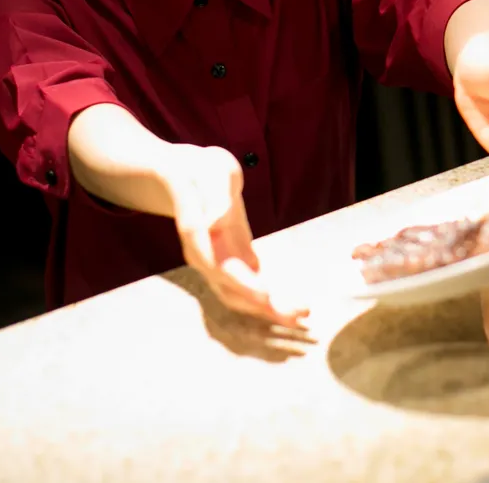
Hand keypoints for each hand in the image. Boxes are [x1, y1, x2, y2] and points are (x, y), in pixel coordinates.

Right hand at [163, 145, 307, 328]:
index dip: (242, 284)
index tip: (268, 296)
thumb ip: (215, 195)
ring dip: (268, 311)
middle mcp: (202, 256)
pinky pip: (244, 291)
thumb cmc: (202, 171)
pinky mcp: (226, 266)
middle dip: (263, 306)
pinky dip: (267, 303)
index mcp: (197, 232)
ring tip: (301, 318)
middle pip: (229, 290)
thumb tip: (216, 221)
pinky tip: (289, 310)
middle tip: (299, 315)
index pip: (217, 265)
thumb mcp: (212, 171)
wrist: (188, 178)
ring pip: (237, 297)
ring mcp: (212, 265)